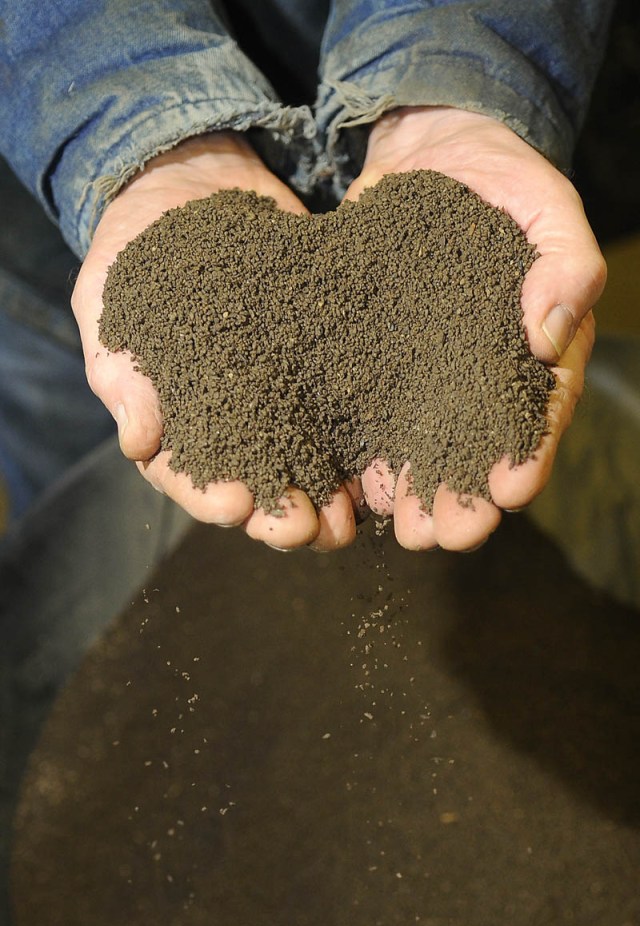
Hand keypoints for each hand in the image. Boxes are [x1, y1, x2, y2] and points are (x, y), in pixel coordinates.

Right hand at [72, 133, 362, 551]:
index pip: (188, 475)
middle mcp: (232, 422)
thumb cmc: (137, 248)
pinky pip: (345, 413)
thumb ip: (120, 368)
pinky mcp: (324, 367)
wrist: (195, 184)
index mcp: (173, 420)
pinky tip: (384, 464)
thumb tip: (137, 441)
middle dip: (280, 515)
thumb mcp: (113, 298)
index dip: (211, 496)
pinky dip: (362, 443)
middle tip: (307, 532)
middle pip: (256, 486)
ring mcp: (282, 398)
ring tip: (349, 520)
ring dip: (327, 499)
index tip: (236, 507)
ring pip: (306, 465)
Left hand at [343, 106, 604, 550]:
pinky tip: (356, 489)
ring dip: (416, 494)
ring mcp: (429, 374)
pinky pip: (372, 415)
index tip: (510, 490)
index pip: (539, 411)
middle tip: (448, 535)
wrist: (430, 152)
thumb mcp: (545, 203)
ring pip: (425, 447)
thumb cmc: (502, 178)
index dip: (528, 454)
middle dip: (466, 497)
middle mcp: (483, 375)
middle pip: (480, 449)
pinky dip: (367, 453)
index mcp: (538, 349)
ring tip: (403, 531)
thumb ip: (565, 261)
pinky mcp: (378, 363)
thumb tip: (550, 333)